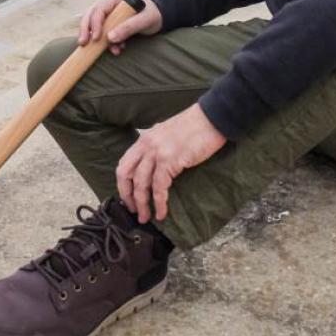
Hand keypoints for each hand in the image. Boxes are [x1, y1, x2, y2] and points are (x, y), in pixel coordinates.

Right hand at [77, 0, 161, 55]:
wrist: (160, 18)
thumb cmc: (153, 15)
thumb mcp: (144, 20)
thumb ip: (129, 27)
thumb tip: (110, 37)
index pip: (99, 9)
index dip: (95, 23)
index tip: (96, 38)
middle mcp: (109, 3)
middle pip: (90, 15)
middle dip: (86, 30)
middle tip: (83, 44)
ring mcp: (109, 13)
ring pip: (93, 24)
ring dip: (97, 39)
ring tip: (111, 50)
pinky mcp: (110, 22)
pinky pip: (101, 32)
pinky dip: (106, 42)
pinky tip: (116, 49)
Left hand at [115, 104, 225, 223]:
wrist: (212, 117)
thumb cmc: (196, 126)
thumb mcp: (168, 133)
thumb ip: (158, 147)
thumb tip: (156, 166)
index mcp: (144, 139)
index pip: (124, 164)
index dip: (123, 183)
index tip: (128, 197)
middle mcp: (146, 145)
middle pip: (126, 175)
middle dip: (127, 195)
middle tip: (133, 210)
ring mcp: (157, 153)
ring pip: (141, 184)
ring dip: (142, 204)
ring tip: (145, 217)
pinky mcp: (170, 160)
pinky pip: (159, 187)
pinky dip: (159, 203)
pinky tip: (162, 212)